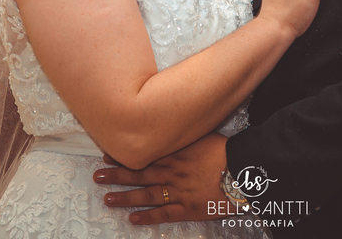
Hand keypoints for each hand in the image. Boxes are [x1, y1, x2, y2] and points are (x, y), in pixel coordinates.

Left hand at [94, 132, 227, 224]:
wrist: (243, 171)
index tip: (107, 155)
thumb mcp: (204, 135)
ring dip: (125, 196)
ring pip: (147, 194)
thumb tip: (171, 123)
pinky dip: (147, 217)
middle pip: (140, 174)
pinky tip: (132, 218)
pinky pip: (164, 214)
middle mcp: (173, 172)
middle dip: (117, 175)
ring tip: (107, 198)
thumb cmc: (226, 152)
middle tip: (98, 176)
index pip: (145, 155)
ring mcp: (179, 192)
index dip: (125, 156)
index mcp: (177, 153)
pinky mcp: (188, 209)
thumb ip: (186, 134)